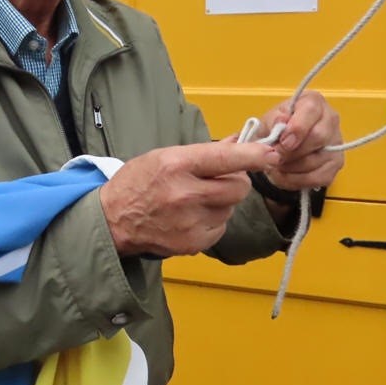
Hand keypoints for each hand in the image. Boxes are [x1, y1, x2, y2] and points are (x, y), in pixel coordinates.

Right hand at [100, 139, 279, 256]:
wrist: (113, 220)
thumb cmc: (138, 183)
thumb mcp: (165, 156)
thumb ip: (204, 153)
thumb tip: (239, 141)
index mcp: (176, 165)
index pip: (225, 158)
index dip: (253, 155)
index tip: (272, 152)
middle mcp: (184, 194)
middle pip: (238, 187)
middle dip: (235, 181)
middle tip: (217, 180)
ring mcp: (189, 221)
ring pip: (231, 207)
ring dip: (222, 202)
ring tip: (195, 200)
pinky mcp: (193, 243)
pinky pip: (221, 226)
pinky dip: (213, 220)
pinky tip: (191, 216)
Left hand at [257, 91, 343, 192]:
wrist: (281, 143)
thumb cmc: (277, 128)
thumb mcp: (269, 120)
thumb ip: (274, 121)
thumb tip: (281, 122)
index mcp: (314, 102)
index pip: (311, 111)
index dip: (297, 128)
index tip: (283, 141)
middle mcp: (330, 120)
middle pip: (318, 137)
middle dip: (292, 152)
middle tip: (275, 157)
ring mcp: (336, 143)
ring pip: (316, 161)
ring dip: (291, 168)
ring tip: (276, 166)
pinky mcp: (336, 164)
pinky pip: (318, 178)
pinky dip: (297, 180)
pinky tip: (285, 175)